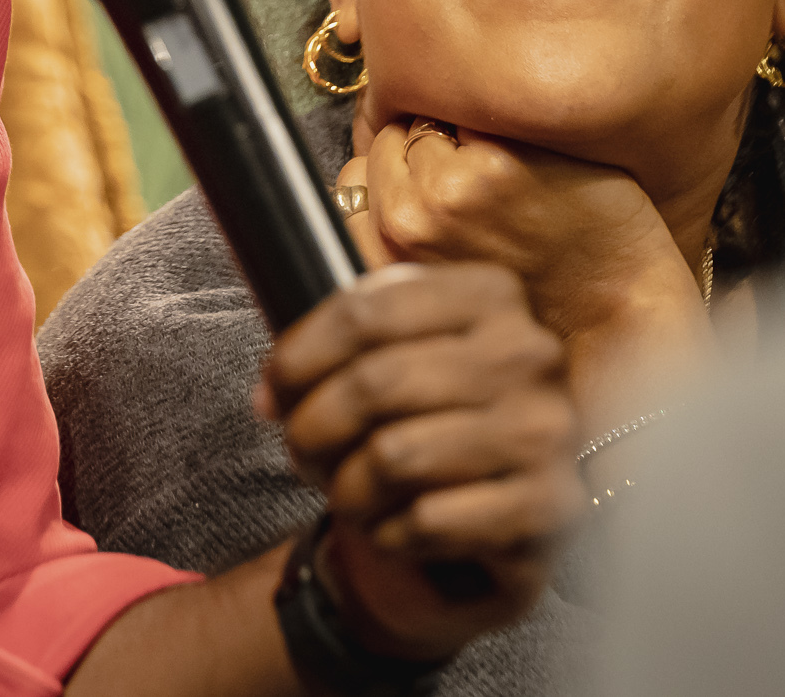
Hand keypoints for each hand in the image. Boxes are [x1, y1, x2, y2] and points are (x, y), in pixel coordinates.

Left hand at [255, 264, 579, 660]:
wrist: (493, 517)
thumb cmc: (425, 421)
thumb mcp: (391, 356)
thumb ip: (336, 352)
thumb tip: (271, 392)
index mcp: (488, 294)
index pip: (364, 311)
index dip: (299, 355)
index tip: (272, 389)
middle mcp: (529, 353)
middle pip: (374, 382)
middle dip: (313, 425)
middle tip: (299, 450)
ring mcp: (548, 431)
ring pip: (396, 455)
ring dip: (347, 485)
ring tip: (342, 491)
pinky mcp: (553, 509)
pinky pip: (430, 519)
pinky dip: (389, 531)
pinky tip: (390, 527)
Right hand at [336, 121, 696, 341]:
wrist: (615, 319)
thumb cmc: (527, 300)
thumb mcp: (431, 277)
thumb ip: (390, 227)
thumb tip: (366, 167)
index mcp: (385, 250)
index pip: (350, 178)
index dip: (390, 178)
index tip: (424, 193)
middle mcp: (409, 219)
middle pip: (387, 143)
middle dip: (422, 153)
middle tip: (473, 191)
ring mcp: (454, 187)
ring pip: (428, 124)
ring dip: (460, 136)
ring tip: (505, 177)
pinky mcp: (501, 163)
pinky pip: (479, 115)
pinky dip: (503, 129)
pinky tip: (533, 165)